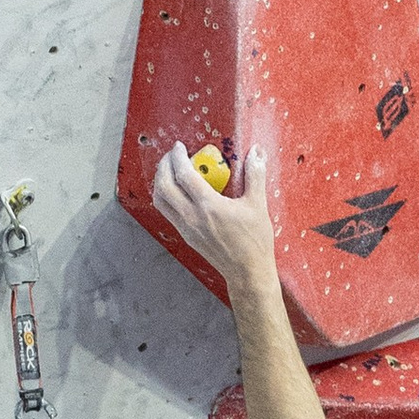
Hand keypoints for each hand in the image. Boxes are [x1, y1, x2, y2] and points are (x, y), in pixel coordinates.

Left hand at [148, 139, 280, 301]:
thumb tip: (257, 152)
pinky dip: (165, 196)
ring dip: (160, 181)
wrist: (247, 272)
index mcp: (209, 206)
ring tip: (170, 170)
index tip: (179, 146)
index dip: (178, 157)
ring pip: (160, 200)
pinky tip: (176, 190)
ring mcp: (186, 227)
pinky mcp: (186, 235)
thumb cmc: (254, 240)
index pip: (183, 175)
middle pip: (163, 186)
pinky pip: (167, 211)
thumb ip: (255, 175)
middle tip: (172, 154)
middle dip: (164, 166)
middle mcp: (192, 216)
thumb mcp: (258, 204)